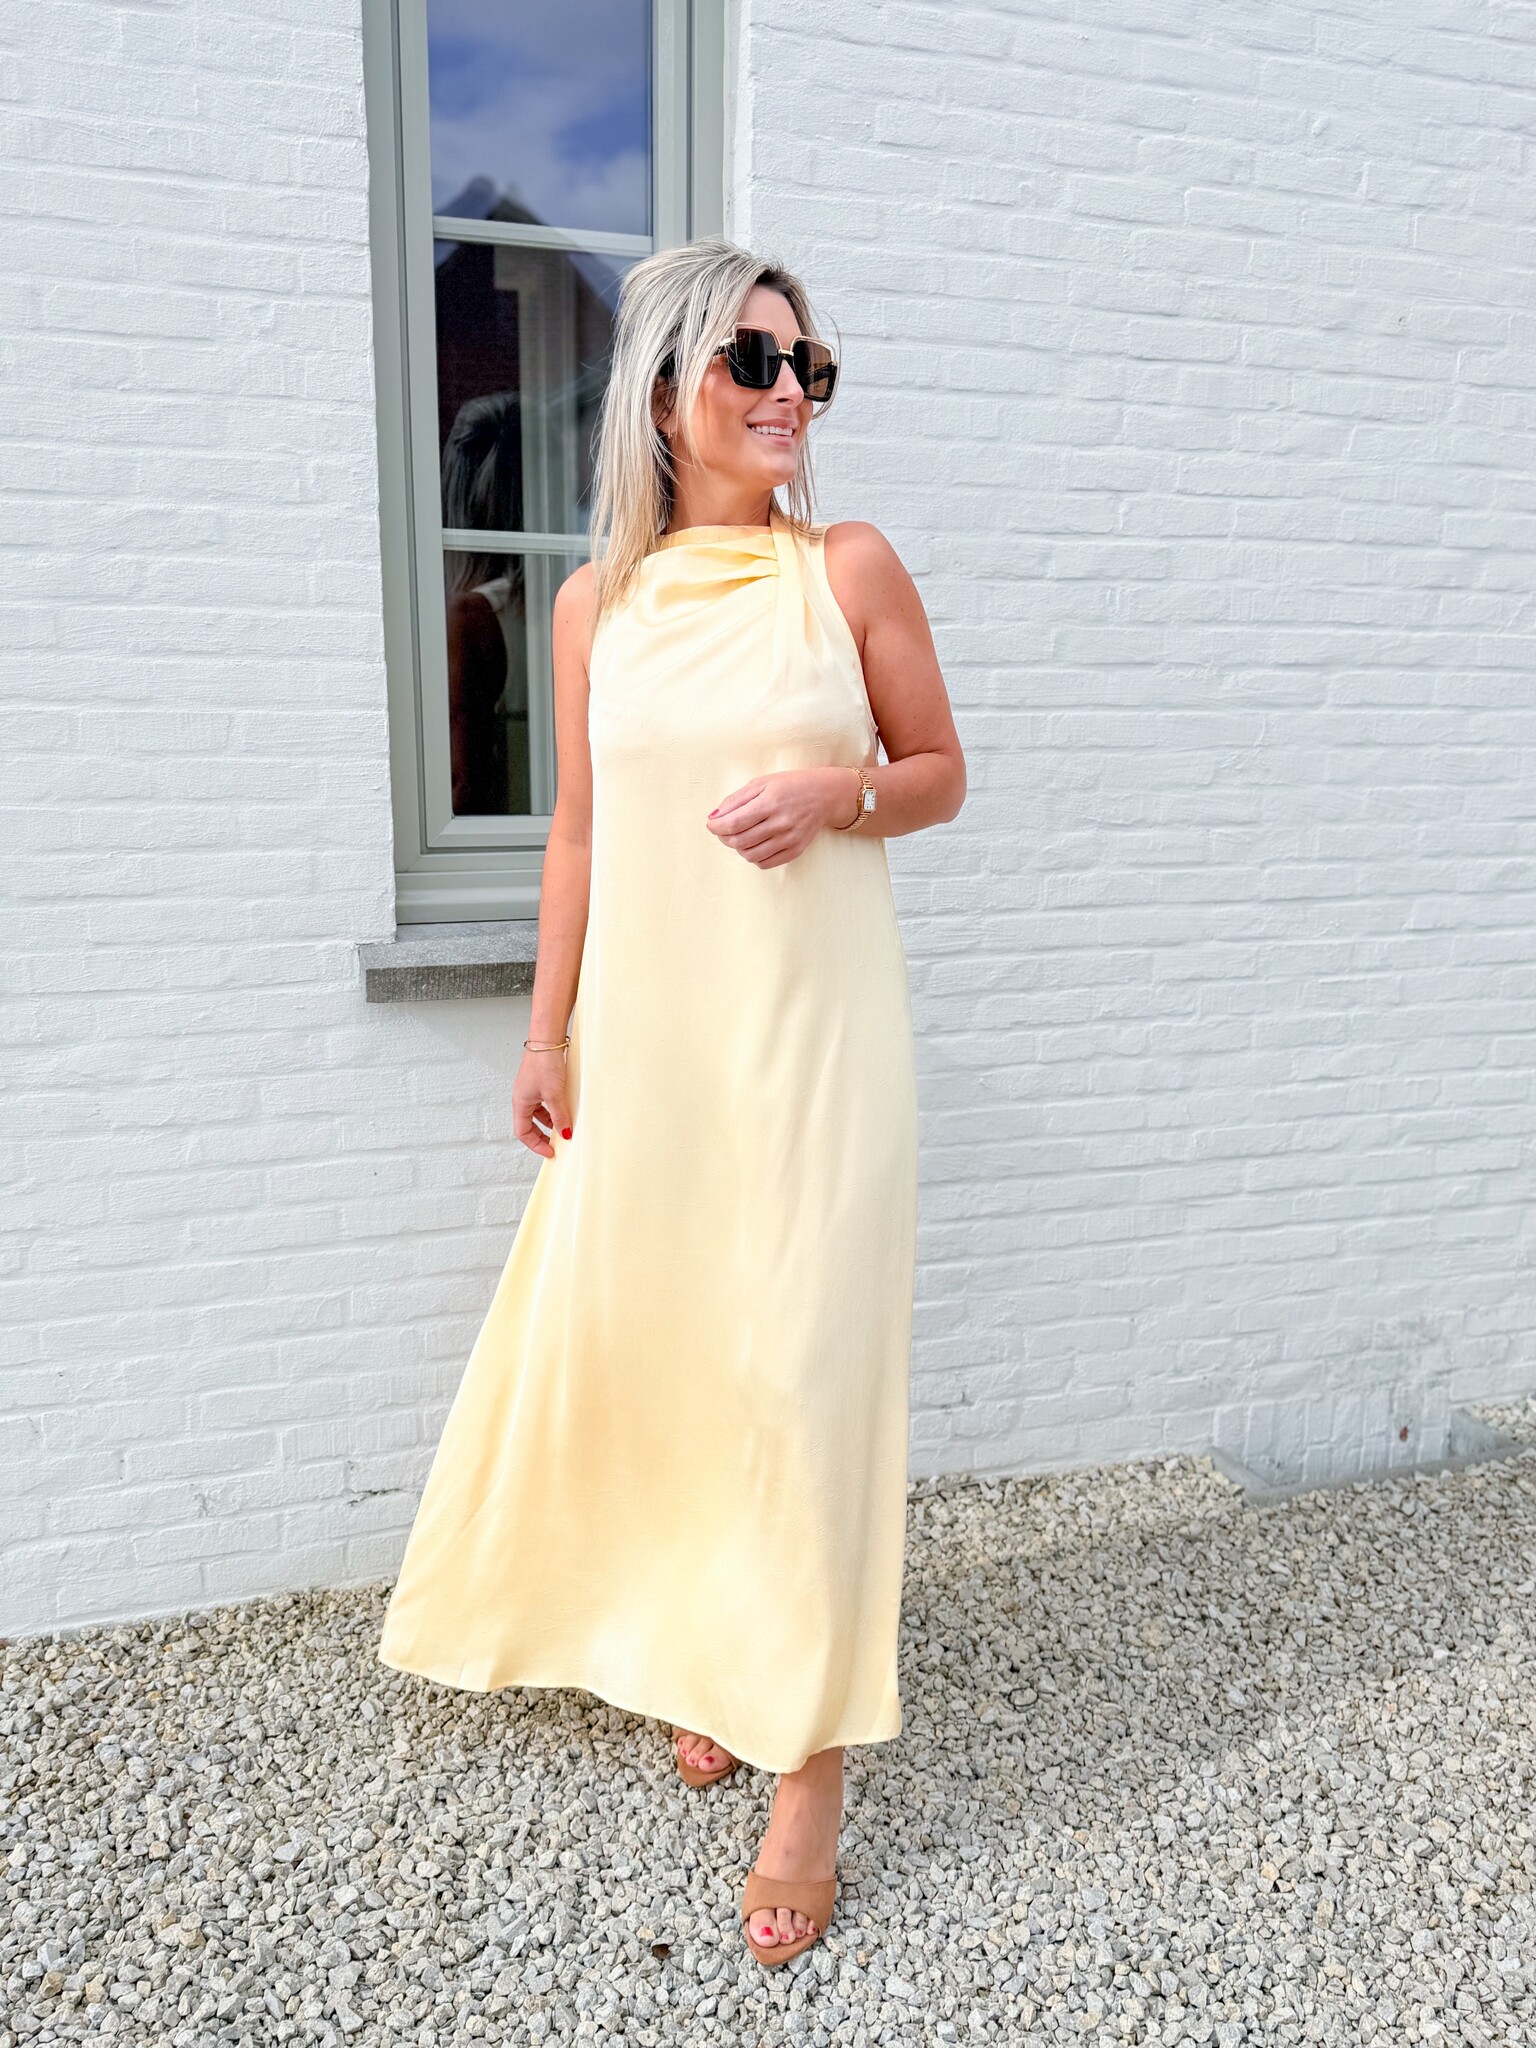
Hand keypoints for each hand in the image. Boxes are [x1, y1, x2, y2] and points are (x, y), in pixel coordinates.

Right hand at [513, 1049, 571, 1157]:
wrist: (546, 1040)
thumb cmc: (544, 1063)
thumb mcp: (554, 1095)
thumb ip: (560, 1116)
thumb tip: (565, 1134)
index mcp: (520, 1103)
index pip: (522, 1132)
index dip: (536, 1144)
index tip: (550, 1151)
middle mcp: (522, 1098)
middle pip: (529, 1125)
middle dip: (542, 1136)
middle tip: (557, 1144)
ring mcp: (530, 1090)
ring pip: (538, 1114)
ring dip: (549, 1123)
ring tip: (564, 1127)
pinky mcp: (539, 1083)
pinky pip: (544, 1103)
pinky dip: (553, 1110)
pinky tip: (565, 1110)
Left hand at [706, 767, 859, 868]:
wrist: (825, 795)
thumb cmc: (791, 786)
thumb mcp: (761, 783)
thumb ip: (736, 800)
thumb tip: (714, 817)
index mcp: (770, 802)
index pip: (733, 823)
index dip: (716, 827)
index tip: (711, 825)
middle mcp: (780, 823)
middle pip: (739, 842)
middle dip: (724, 838)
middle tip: (723, 830)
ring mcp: (789, 839)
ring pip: (750, 855)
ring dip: (738, 848)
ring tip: (739, 836)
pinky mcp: (795, 850)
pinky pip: (765, 863)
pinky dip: (753, 857)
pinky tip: (754, 844)